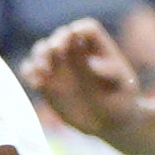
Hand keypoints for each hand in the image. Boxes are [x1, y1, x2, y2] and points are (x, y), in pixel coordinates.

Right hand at [19, 15, 141, 138]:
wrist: (108, 124)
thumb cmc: (122, 103)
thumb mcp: (125, 87)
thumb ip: (112, 72)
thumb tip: (91, 62)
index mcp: (98, 49)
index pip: (87, 29)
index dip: (79, 29)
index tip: (73, 37)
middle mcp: (77, 54)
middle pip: (60, 35)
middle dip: (55, 41)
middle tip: (54, 52)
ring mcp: (60, 67)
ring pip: (42, 49)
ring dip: (39, 55)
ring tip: (42, 70)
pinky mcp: (48, 83)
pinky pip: (32, 71)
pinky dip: (29, 73)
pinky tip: (35, 83)